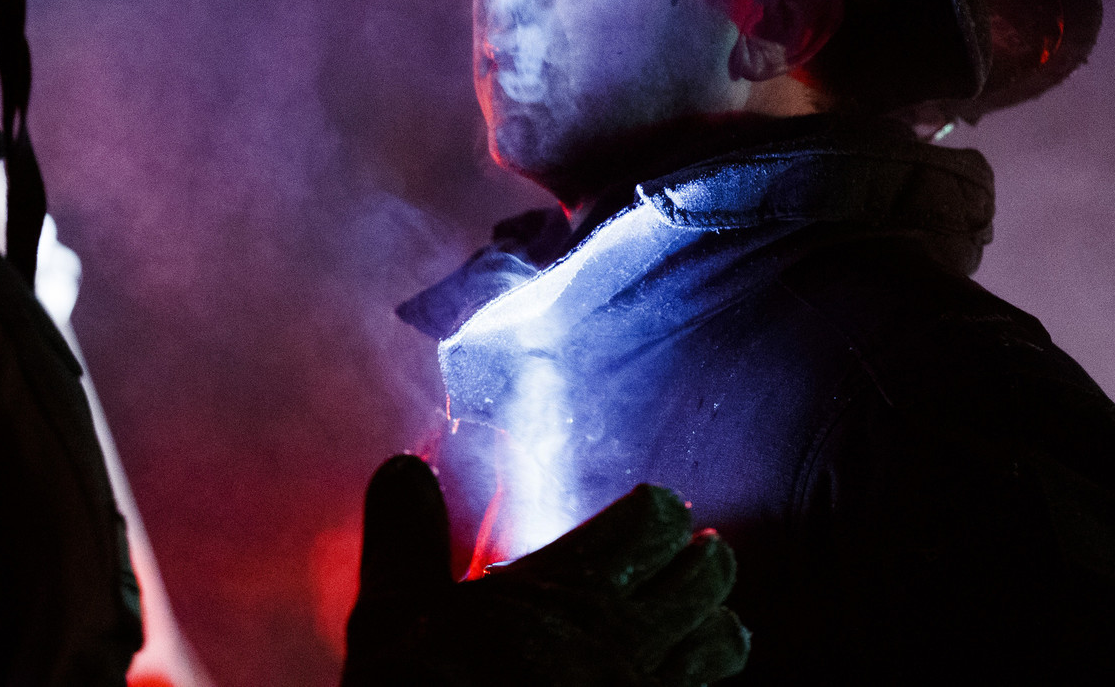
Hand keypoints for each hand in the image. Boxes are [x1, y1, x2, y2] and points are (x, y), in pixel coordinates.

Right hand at [342, 454, 749, 686]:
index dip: (659, 511)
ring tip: (708, 617)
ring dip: (717, 622)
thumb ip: (406, 540)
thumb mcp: (393, 619)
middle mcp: (625, 639)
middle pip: (704, 575)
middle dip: (703, 558)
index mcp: (570, 589)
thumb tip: (403, 470)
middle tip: (699, 551)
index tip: (658, 510)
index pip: (648, 522)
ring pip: (720, 643)